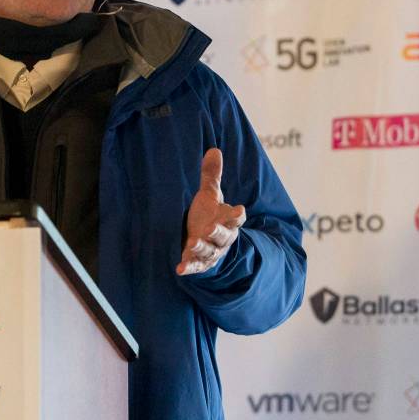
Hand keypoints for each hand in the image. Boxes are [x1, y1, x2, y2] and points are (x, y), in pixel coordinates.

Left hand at [177, 148, 246, 275]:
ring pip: (209, 251)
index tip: (238, 210)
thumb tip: (213, 149)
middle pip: (224, 235)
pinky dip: (189, 268)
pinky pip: (195, 266)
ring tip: (192, 243)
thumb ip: (211, 176)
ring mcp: (211, 251)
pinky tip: (180, 269)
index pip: (237, 217)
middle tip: (211, 228)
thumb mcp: (209, 196)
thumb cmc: (208, 215)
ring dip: (202, 248)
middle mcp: (221, 237)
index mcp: (227, 220)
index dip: (237, 215)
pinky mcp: (199, 262)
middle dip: (218, 232)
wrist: (205, 240)